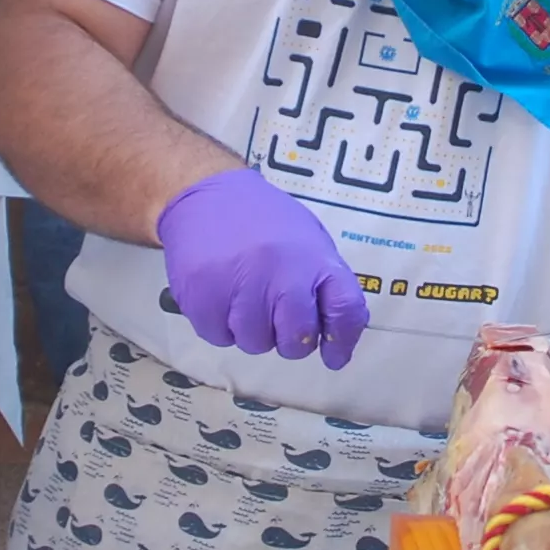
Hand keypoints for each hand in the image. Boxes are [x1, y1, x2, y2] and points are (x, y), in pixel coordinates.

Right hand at [157, 168, 367, 368]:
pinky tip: (219, 293)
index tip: (334, 356)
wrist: (205, 193)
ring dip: (250, 329)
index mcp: (315, 258)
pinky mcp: (203, 296)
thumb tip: (334, 335)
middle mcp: (282, 274)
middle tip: (273, 316)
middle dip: (288, 339)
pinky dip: (219, 324)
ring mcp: (241, 287)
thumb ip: (322, 282)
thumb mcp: (306, 239)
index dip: (342, 340)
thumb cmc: (261, 219)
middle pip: (297, 339)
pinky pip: (219, 337)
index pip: (345, 311)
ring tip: (241, 293)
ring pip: (255, 344)